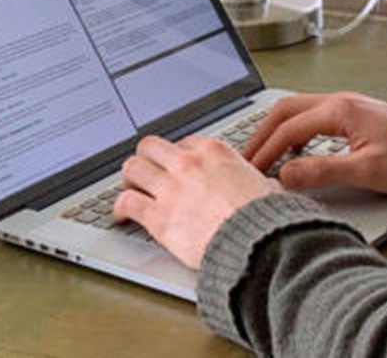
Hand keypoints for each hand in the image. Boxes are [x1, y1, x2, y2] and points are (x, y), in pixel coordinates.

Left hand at [114, 134, 279, 267]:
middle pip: (150, 147)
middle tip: (146, 171)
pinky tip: (122, 215)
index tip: (175, 166)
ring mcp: (170, 188)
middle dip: (147, 159)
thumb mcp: (266, 187)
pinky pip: (126, 202)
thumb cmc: (264, 219)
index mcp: (214, 152)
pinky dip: (120, 208)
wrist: (256, 244)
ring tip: (131, 189)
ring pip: (132, 168)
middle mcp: (188, 164)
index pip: (183, 143)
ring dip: (130, 179)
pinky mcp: (158, 216)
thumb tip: (265, 187)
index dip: (177, 156)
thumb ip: (256, 183)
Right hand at [242, 91, 386, 194]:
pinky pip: (312, 116)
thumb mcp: (367, 170)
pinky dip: (294, 131)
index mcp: (339, 110)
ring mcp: (348, 105)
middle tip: (244, 158)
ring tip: (263, 155)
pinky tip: (296, 151)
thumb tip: (285, 175)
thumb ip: (322, 172)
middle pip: (285, 110)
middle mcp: (340, 101)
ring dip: (277, 131)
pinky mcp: (355, 115)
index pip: (287, 128)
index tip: (249, 170)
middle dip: (261, 134)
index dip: (264, 151)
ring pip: (298, 110)